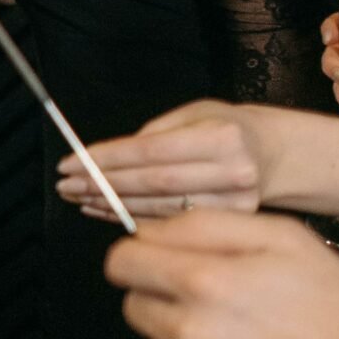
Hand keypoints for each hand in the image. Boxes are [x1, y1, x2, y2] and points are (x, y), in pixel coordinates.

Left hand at [56, 100, 274, 221]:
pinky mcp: (231, 226)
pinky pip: (171, 223)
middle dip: (102, 185)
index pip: (150, 151)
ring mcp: (236, 204)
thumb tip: (106, 159)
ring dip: (112, 205)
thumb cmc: (224, 128)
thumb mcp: (194, 113)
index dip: (106, 160)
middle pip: (153, 183)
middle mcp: (234, 172)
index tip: (70, 164)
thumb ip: (155, 134)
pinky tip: (106, 212)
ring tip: (79, 199)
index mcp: (222, 137)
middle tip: (65, 186)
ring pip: (159, 208)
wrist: (273, 155)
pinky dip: (133, 218)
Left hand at [105, 209, 338, 338]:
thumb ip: (202, 226)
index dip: (139, 261)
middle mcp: (192, 335)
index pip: (120, 264)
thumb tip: (144, 232)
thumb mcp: (280, 236)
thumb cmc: (334, 302)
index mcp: (202, 281)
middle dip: (164, 304)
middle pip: (134, 310)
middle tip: (215, 309)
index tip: (160, 267)